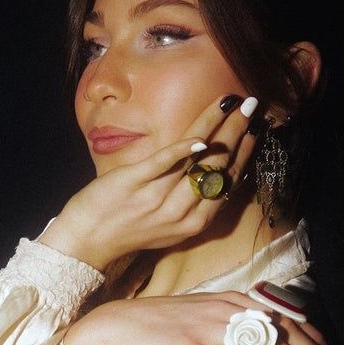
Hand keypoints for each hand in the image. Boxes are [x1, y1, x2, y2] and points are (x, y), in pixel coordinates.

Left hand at [38, 94, 258, 269]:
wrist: (87, 240)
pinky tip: (200, 136)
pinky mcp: (133, 182)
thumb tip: (218, 167)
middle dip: (237, 132)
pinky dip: (183, 149)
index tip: (256, 127)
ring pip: (196, 160)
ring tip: (230, 103)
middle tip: (249, 104)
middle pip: (218, 167)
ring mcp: (156, 197)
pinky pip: (163, 163)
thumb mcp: (171, 224)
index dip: (245, 152)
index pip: (228, 182)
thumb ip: (194, 201)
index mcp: (194, 223)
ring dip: (217, 128)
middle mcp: (180, 213)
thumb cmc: (130, 227)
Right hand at [62, 290, 328, 344]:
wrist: (117, 325)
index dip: (304, 328)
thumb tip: (261, 333)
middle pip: (273, 324)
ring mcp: (201, 326)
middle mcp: (218, 308)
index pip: (275, 310)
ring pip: (255, 341)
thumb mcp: (200, 313)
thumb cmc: (159, 323)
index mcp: (225, 300)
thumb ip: (228, 318)